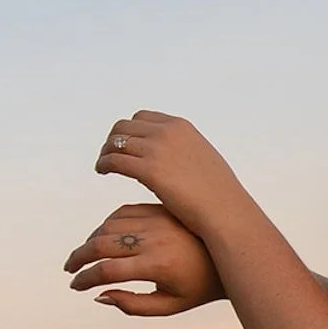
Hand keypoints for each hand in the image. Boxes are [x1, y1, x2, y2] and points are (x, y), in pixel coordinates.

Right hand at [64, 203, 224, 316]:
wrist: (228, 258)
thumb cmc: (199, 288)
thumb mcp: (170, 305)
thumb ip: (133, 306)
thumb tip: (99, 295)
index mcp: (158, 266)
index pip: (108, 271)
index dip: (86, 279)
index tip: (76, 286)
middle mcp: (155, 240)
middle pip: (102, 244)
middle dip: (79, 258)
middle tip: (70, 270)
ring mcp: (157, 221)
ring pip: (109, 226)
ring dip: (90, 241)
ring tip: (85, 257)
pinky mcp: (159, 210)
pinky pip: (122, 213)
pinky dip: (107, 225)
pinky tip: (103, 238)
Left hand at [94, 111, 244, 235]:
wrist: (225, 210)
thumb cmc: (218, 194)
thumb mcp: (203, 159)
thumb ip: (184, 151)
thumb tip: (174, 159)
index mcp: (180, 127)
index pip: (142, 118)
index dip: (130, 131)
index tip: (126, 145)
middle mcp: (167, 132)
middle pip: (124, 126)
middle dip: (113, 139)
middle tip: (109, 154)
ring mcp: (157, 150)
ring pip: (116, 142)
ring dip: (105, 152)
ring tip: (103, 165)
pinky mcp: (149, 170)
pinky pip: (114, 160)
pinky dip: (104, 164)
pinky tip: (102, 172)